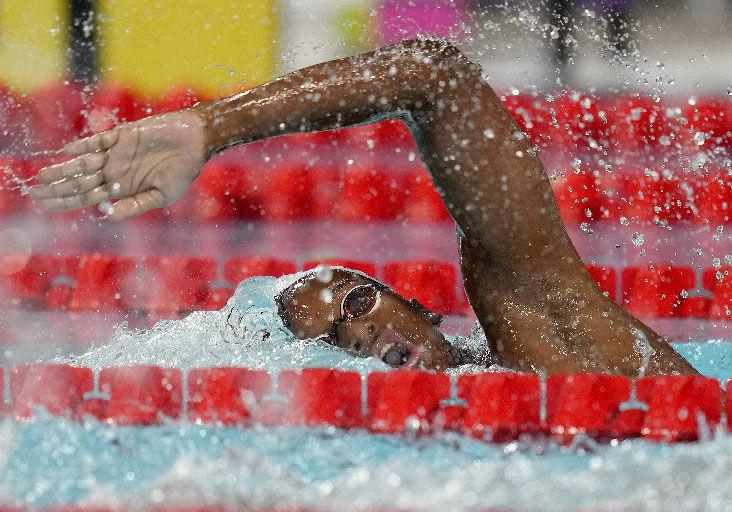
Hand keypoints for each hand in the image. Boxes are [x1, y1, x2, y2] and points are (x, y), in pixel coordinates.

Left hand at [29, 110, 207, 220]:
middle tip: (33, 192)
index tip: (45, 207)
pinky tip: (67, 152)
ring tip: (42, 176)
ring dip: (64, 170)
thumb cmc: (183, 171)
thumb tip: (106, 214)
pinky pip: (99, 141)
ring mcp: (117, 153)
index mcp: (122, 188)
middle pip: (79, 182)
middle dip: (57, 188)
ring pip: (84, 163)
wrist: (195, 142)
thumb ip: (135, 205)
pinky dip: (84, 146)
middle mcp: (115, 171)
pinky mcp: (122, 136)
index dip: (66, 202)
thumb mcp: (161, 196)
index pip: (87, 197)